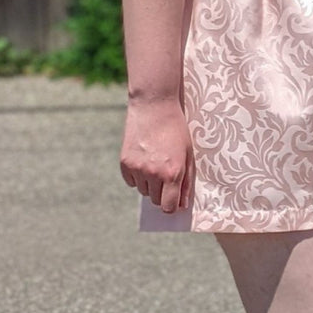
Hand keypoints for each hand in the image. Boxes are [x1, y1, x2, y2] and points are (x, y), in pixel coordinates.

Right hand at [120, 98, 194, 213]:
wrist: (155, 106)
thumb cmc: (176, 129)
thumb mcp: (188, 154)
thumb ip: (186, 182)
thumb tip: (182, 205)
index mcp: (173, 173)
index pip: (168, 207)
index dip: (172, 206)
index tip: (173, 199)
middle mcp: (153, 174)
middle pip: (155, 200)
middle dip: (162, 192)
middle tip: (166, 174)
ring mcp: (137, 168)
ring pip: (143, 191)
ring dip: (150, 183)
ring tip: (156, 161)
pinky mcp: (124, 163)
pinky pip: (131, 181)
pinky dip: (137, 176)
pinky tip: (144, 158)